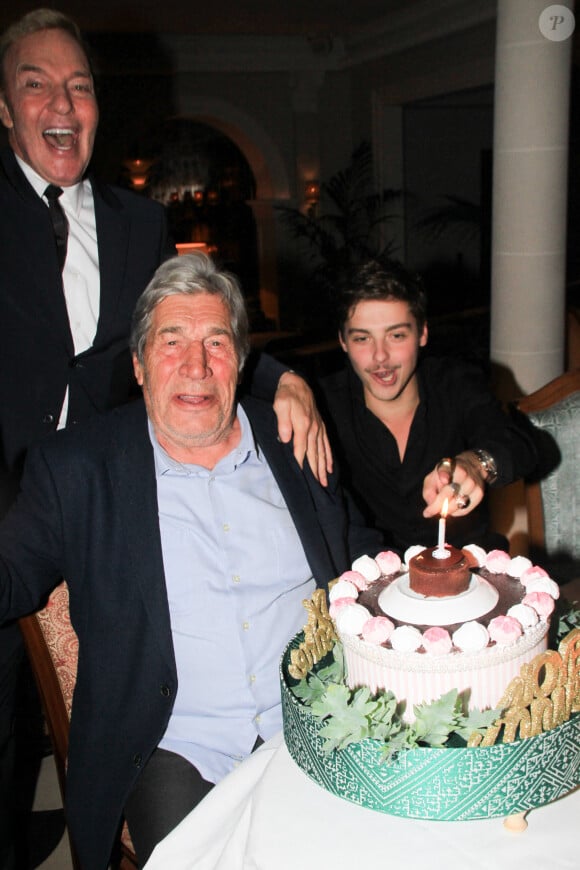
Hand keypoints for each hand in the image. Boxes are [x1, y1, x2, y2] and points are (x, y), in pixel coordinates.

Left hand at [274, 371, 332, 485]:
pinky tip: (330, 466)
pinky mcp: (321, 427)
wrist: (297, 383)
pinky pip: (326, 444)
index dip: (301, 462)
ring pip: (322, 451)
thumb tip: (286, 438)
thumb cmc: (286, 395)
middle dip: (316, 470)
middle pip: (315, 453)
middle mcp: (313, 429)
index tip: (302, 475)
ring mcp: (319, 428)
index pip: (301, 448)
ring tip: (325, 480)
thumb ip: (283, 422)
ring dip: (324, 466)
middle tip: (319, 485)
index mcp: (303, 425)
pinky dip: (329, 456)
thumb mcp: (280, 405)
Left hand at [422, 452, 485, 517]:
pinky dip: (457, 512)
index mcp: (449, 465)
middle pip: (451, 490)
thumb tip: (430, 508)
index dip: (445, 474)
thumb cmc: (446, 476)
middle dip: (439, 504)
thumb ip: (429, 492)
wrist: (470, 468)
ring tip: (443, 508)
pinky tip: (453, 510)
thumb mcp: (433, 478)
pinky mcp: (479, 492)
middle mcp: (463, 472)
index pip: (446, 469)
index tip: (444, 480)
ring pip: (459, 501)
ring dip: (448, 509)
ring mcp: (473, 482)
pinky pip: (467, 508)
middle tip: (430, 511)